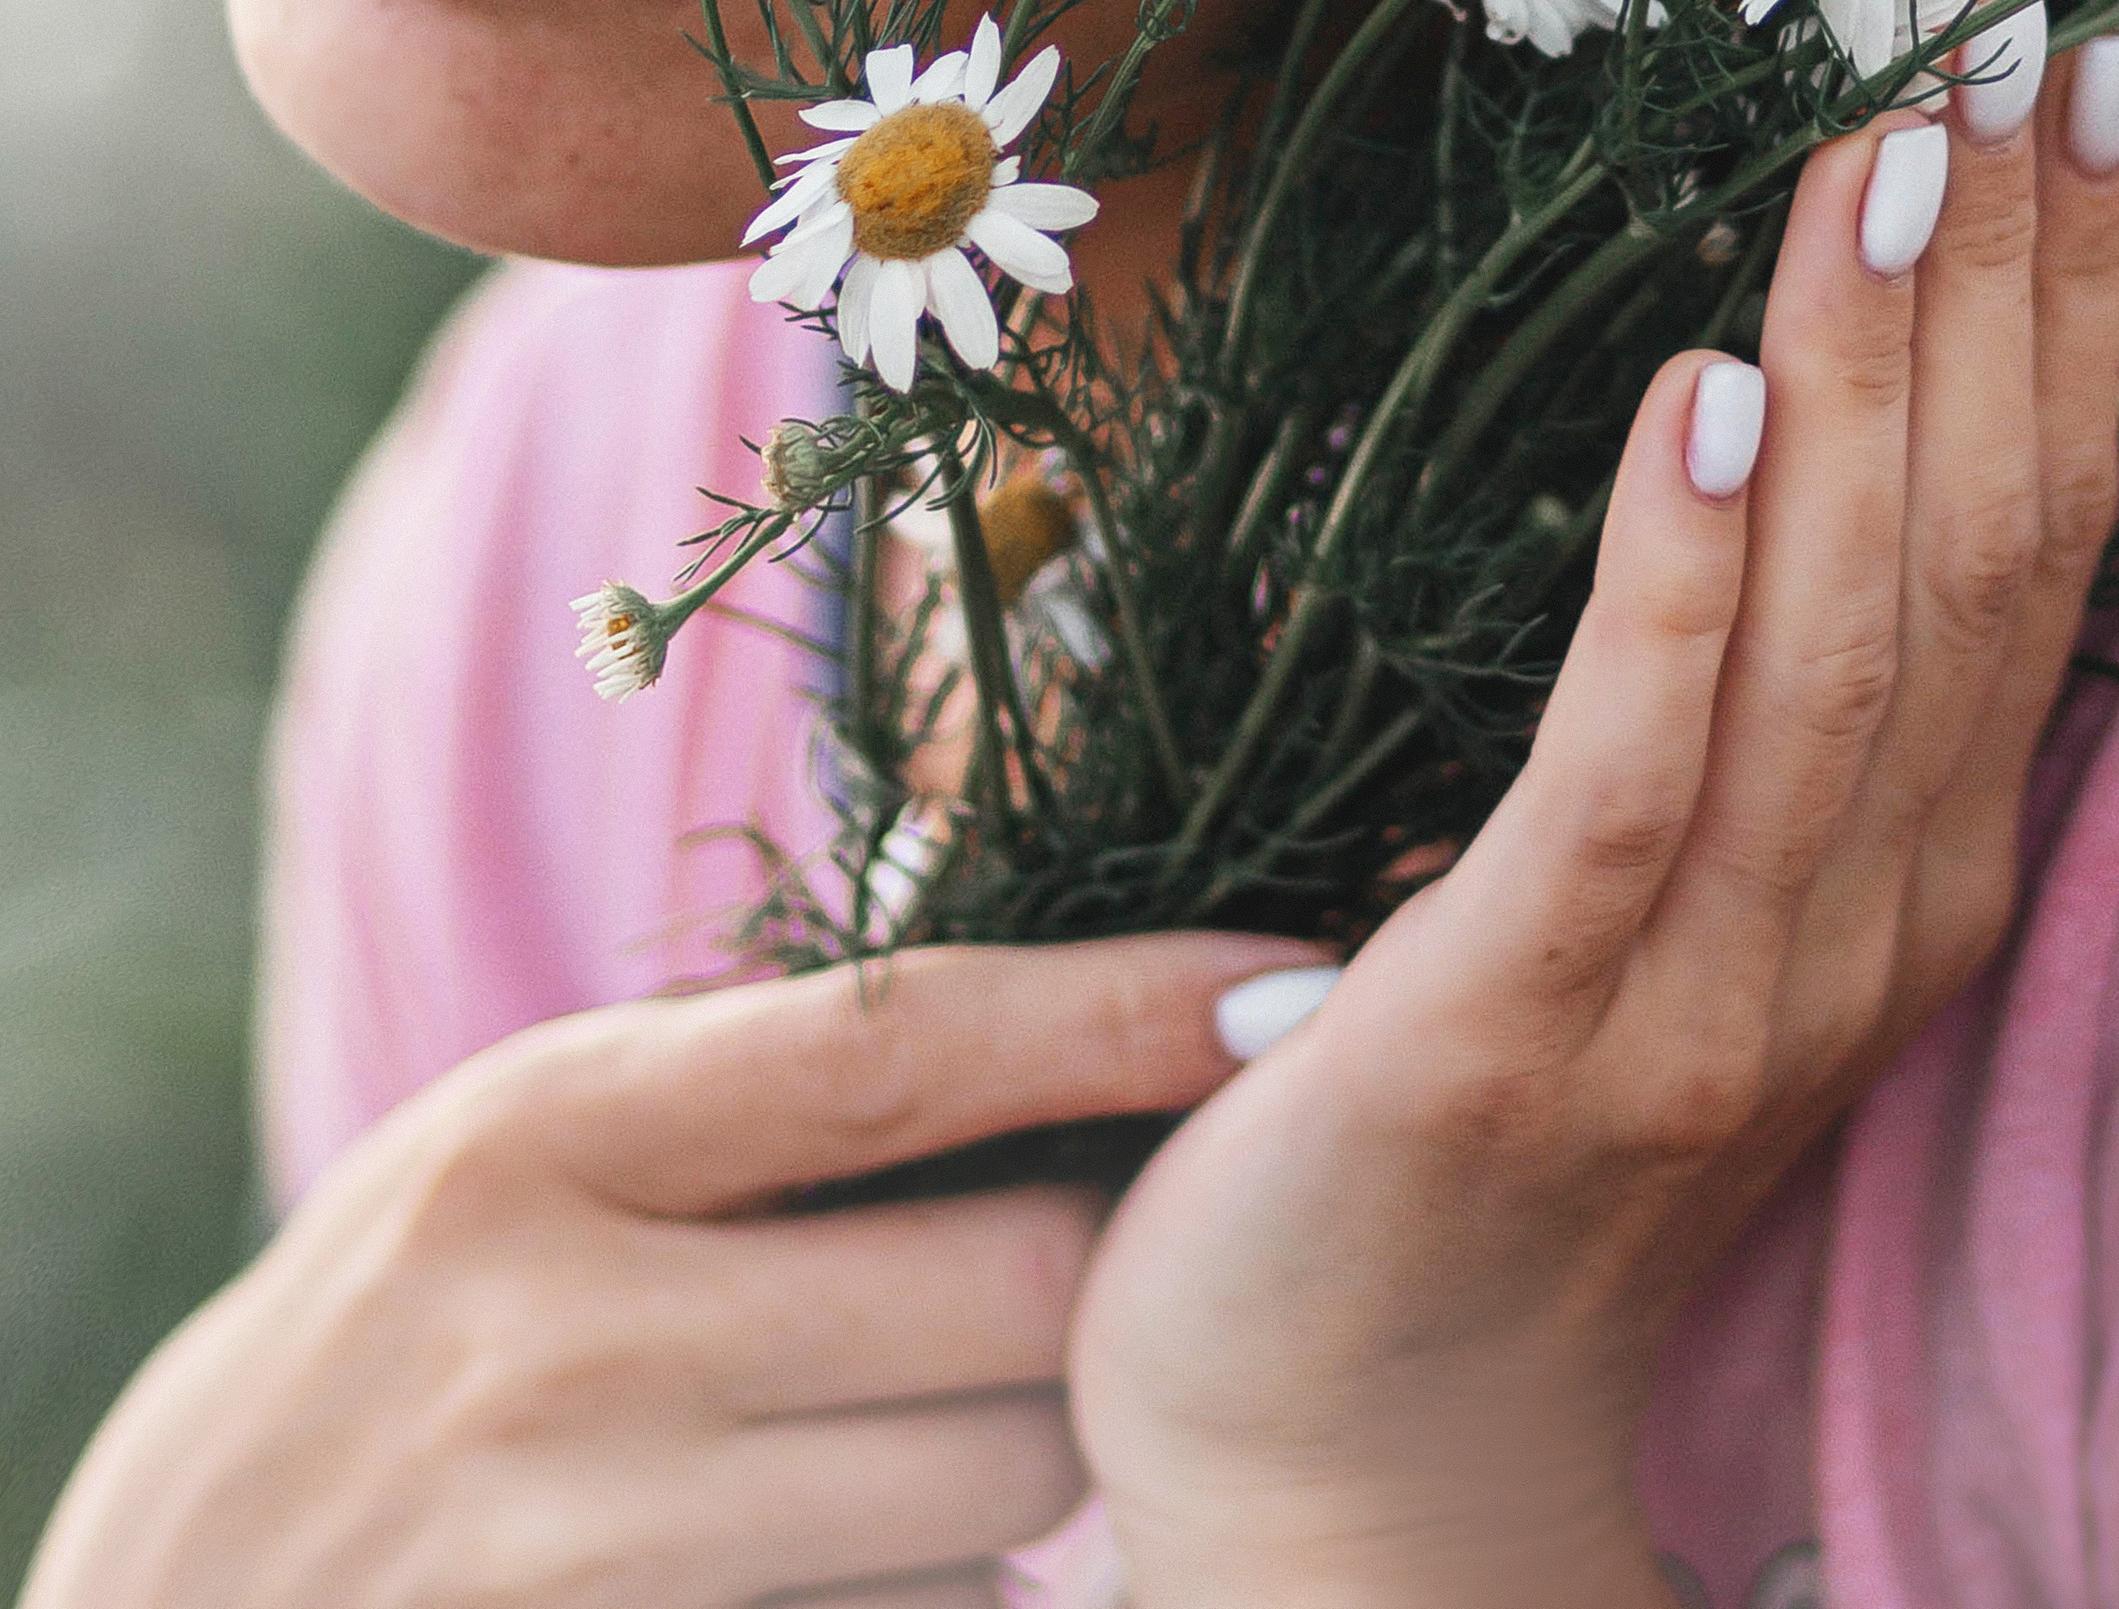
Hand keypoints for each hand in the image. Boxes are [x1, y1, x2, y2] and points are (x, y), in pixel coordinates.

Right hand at [23, 928, 1318, 1608]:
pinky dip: (933, 1601)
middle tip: (1074, 1261)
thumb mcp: (527, 1156)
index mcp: (542, 1137)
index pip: (900, 1045)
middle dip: (1094, 1280)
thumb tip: (1088, 1018)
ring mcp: (594, 1553)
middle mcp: (565, 1339)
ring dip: (1025, 1458)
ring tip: (910, 1421)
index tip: (1294, 983)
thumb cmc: (412, 1337)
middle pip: (1017, 1292)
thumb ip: (753, 1096)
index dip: (1123, 1007)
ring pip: (1006, 1490)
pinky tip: (832, 1561)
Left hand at [1072, 32, 2118, 1608]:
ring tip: (1879, 154)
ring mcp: (1697, 996)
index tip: (2079, 87)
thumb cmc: (1494, 1110)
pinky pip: (1625, 779)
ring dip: (1866, 378)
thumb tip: (1762, 382)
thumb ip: (1747, 686)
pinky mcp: (1509, 1036)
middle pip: (1963, 558)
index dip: (2067, 311)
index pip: (2026, 544)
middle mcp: (1855, 928)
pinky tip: (1701, 397)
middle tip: (2008, 40)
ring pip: (1829, 642)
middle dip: (1996, 287)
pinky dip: (1676, 581)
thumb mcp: (1672, 882)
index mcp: (1906, 875)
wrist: (1347, 1446)